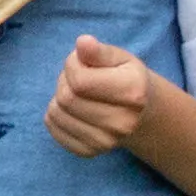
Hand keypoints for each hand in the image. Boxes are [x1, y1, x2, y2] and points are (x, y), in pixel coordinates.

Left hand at [45, 36, 153, 158]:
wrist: (141, 115)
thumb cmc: (127, 79)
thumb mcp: (119, 58)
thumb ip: (99, 51)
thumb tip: (82, 43)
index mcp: (133, 93)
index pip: (79, 81)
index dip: (72, 65)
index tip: (81, 62)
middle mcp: (122, 123)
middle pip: (67, 98)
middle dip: (65, 81)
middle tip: (78, 77)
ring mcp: (106, 142)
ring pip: (56, 114)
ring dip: (58, 97)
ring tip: (76, 92)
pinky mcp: (90, 152)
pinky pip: (53, 129)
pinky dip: (55, 115)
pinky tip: (73, 109)